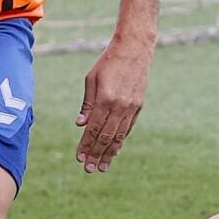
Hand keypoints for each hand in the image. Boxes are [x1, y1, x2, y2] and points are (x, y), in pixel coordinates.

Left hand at [76, 37, 152, 172]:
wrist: (134, 49)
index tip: (79, 158)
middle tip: (89, 170)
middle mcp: (120, 107)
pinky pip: (128, 128)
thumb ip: (87, 104)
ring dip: (109, 153)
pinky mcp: (138, 106)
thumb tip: (81, 125)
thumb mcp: (91, 80)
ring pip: (119, 136)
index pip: (93, 129)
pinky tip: (115, 150)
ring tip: (102, 167)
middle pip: (106, 137)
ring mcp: (131, 108)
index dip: (86, 146)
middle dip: (96, 155)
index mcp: (105, 100)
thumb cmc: (108, 62)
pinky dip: (120, 141)